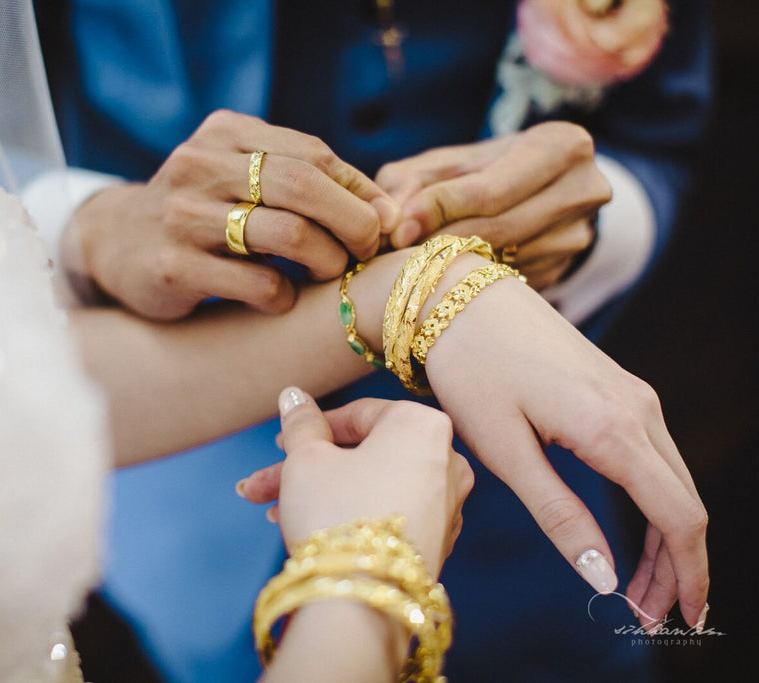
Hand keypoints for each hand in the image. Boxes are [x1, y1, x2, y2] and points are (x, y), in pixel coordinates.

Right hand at [68, 110, 400, 319]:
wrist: (116, 244)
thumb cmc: (201, 213)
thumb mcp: (239, 179)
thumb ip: (300, 182)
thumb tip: (388, 211)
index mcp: (224, 134)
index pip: (312, 154)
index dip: (360, 190)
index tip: (386, 222)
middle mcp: (198, 166)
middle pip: (302, 185)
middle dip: (353, 221)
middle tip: (370, 249)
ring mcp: (182, 217)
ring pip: (285, 233)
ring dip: (326, 259)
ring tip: (332, 274)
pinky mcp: (173, 267)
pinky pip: (255, 283)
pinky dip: (283, 296)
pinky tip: (282, 300)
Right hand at [238, 389, 472, 574]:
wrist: (362, 601)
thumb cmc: (337, 514)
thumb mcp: (306, 458)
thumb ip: (301, 423)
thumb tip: (294, 396)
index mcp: (421, 424)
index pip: (357, 414)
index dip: (310, 429)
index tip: (279, 443)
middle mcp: (446, 459)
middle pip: (362, 454)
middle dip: (306, 468)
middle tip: (262, 484)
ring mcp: (448, 504)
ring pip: (372, 485)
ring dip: (321, 493)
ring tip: (272, 511)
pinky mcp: (439, 540)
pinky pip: (388, 512)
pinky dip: (354, 513)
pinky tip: (312, 528)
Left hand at [375, 122, 609, 289]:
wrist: (539, 190)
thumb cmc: (482, 170)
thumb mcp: (449, 163)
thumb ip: (413, 181)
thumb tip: (396, 222)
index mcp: (560, 145)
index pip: (489, 190)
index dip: (438, 210)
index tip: (398, 230)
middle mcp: (584, 189)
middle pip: (498, 230)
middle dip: (441, 242)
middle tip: (399, 251)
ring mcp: (578, 235)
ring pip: (502, 261)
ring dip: (453, 264)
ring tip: (418, 258)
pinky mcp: (565, 268)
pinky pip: (507, 281)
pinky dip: (472, 278)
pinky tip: (452, 268)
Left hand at [421, 254, 707, 629]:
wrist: (457, 296)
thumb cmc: (470, 369)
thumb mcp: (504, 450)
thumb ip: (558, 514)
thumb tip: (603, 576)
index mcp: (612, 428)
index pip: (679, 517)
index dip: (686, 575)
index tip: (679, 619)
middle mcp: (638, 408)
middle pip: (685, 503)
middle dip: (676, 566)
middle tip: (649, 615)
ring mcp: (633, 394)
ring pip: (674, 480)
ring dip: (666, 536)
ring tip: (640, 585)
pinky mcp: (619, 388)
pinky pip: (655, 454)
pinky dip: (654, 500)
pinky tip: (636, 528)